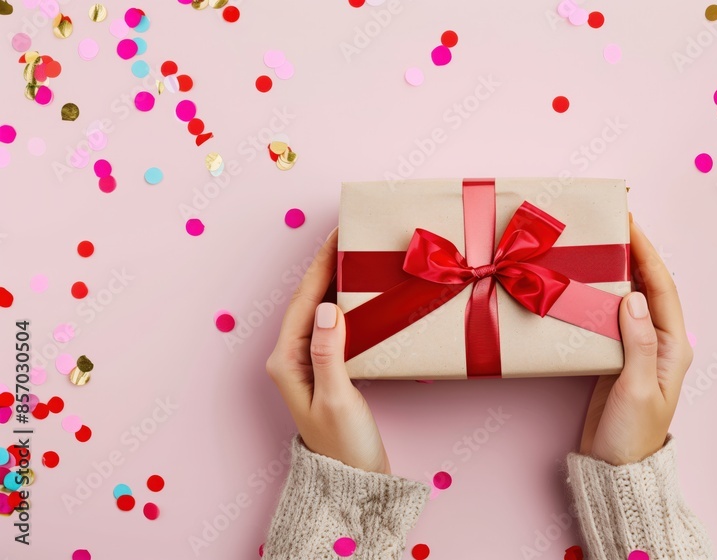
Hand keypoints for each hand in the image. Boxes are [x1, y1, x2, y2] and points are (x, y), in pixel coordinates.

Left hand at [265, 228, 390, 473]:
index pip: (304, 300)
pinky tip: (362, 293)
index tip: (338, 234)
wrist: (353, 482)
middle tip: (350, 234)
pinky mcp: (327, 369)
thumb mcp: (338, 398)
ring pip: (320, 310)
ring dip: (337, 281)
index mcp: (286, 361)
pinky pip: (334, 325)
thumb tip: (326, 308)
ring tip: (357, 255)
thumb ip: (330, 353)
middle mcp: (292, 358)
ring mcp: (308, 363)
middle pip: (308, 300)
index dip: (321, 264)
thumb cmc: (345, 446)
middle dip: (327, 265)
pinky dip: (347, 303)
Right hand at [579, 216, 693, 465]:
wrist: (615, 469)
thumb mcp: (637, 389)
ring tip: (594, 245)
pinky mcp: (614, 358)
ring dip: (614, 272)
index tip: (630, 223)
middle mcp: (658, 342)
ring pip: (627, 298)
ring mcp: (636, 349)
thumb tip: (635, 298)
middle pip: (647, 287)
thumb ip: (638, 344)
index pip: (662, 288)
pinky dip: (597, 297)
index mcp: (672, 346)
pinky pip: (608, 318)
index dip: (647, 253)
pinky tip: (582, 284)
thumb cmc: (632, 435)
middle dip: (631, 253)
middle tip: (608, 225)